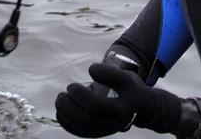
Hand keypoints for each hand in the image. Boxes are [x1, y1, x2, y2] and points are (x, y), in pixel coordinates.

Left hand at [55, 63, 181, 136]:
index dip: (93, 84)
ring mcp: (108, 129)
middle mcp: (117, 120)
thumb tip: (91, 70)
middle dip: (76, 100)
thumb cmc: (130, 87)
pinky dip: (67, 123)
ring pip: (84, 125)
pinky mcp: (100, 133)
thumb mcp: (126, 76)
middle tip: (68, 88)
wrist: (140, 107)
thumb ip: (110, 72)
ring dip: (67, 112)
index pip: (103, 100)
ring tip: (60, 99)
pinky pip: (81, 132)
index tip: (91, 68)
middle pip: (92, 114)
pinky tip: (60, 111)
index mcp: (124, 105)